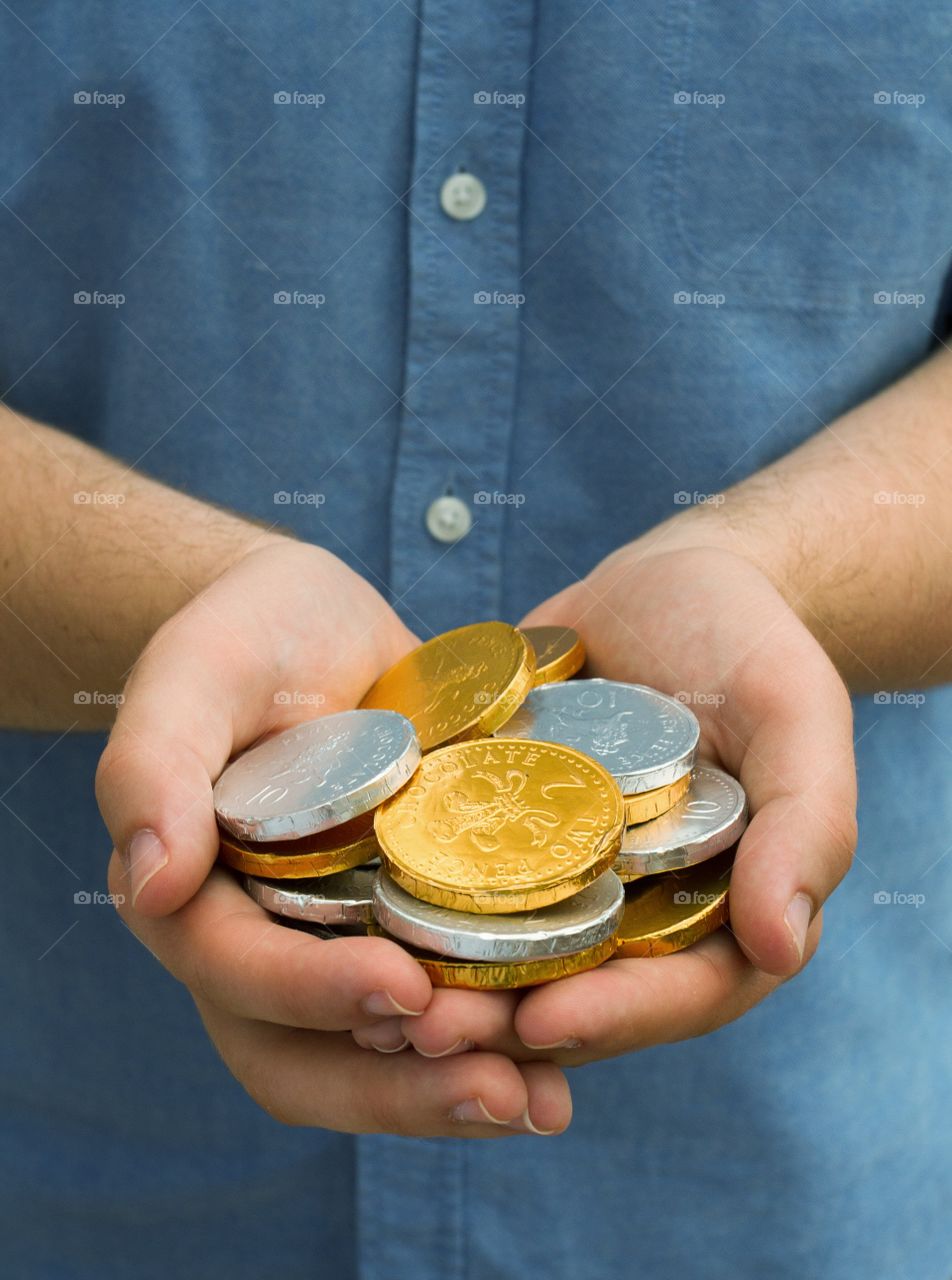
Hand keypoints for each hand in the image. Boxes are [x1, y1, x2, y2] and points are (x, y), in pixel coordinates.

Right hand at [97, 540, 569, 1134]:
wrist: (314, 625)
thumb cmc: (244, 637)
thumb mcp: (195, 672)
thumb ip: (154, 764)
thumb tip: (148, 880)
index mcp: (196, 898)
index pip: (238, 972)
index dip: (312, 992)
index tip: (402, 990)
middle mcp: (264, 945)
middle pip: (308, 1057)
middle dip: (399, 1089)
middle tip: (499, 1092)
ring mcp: (339, 946)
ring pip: (380, 1058)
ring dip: (456, 1092)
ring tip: (545, 1102)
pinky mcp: (412, 927)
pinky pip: (447, 1007)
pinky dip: (501, 1041)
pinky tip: (570, 1052)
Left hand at [393, 544, 856, 1065]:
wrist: (670, 579)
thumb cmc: (750, 641)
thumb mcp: (797, 713)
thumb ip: (807, 824)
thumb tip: (781, 942)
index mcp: (718, 910)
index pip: (678, 992)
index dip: (617, 1017)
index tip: (545, 1025)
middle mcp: (634, 910)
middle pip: (574, 992)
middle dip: (502, 1018)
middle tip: (426, 1029)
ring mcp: (559, 876)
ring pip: (499, 951)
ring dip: (439, 979)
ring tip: (368, 989)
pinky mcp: (495, 831)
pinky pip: (448, 878)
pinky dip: (406, 900)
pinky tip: (345, 907)